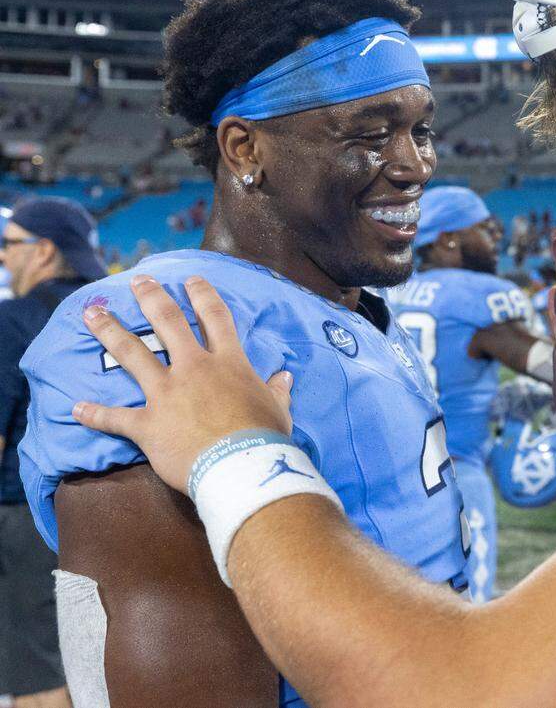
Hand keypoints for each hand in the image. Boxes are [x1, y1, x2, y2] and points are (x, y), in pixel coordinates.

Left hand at [72, 275, 293, 494]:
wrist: (242, 467)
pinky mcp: (147, 424)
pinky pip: (115, 417)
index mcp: (228, 362)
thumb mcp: (278, 408)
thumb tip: (285, 376)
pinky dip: (95, 414)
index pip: (214, 317)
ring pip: (132, 353)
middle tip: (137, 281)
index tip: (191, 280)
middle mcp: (194, 368)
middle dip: (151, 297)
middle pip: (168, 322)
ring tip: (90, 313)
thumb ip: (278, 390)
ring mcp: (166, 393)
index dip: (203, 295)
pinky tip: (77, 408)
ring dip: (109, 331)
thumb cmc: (265, 437)